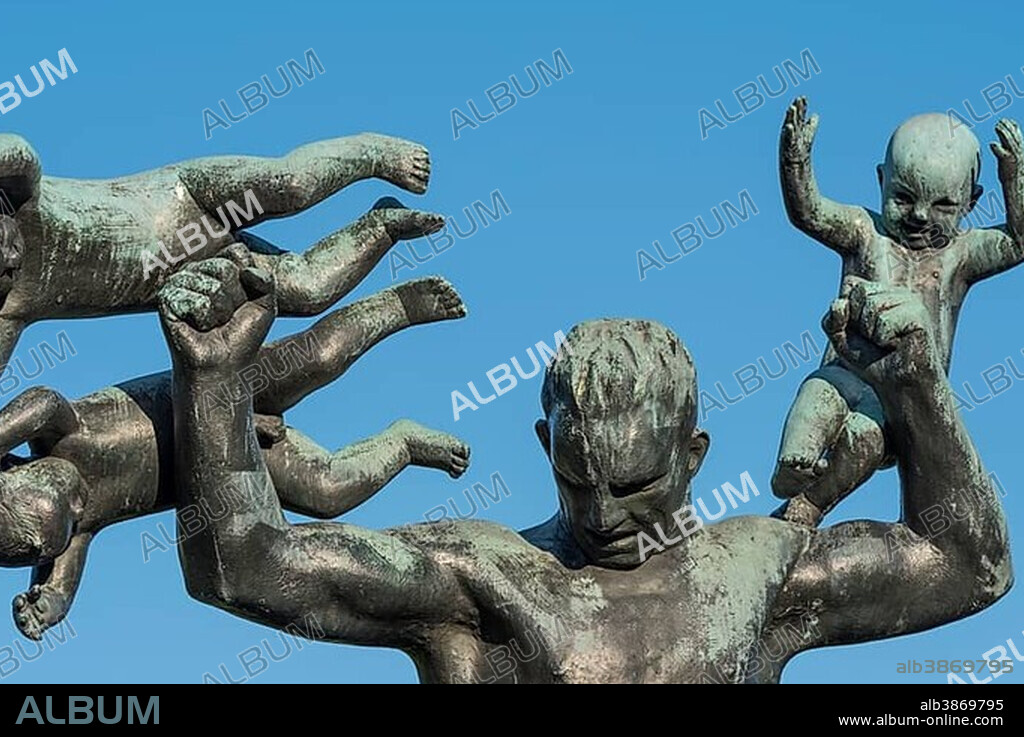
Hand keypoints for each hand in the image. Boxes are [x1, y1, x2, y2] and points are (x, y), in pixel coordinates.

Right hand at [158, 256, 274, 370]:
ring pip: (213, 287)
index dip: (249, 281)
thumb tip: (245, 267)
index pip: (238, 252)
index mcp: (215, 264)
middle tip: (226, 316)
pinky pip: (198, 303)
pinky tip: (197, 327)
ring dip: (221, 312)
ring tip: (213, 323)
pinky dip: (205, 320)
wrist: (223, 364)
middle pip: (226, 268)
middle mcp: (195, 269)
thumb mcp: (265, 304)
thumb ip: (266, 279)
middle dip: (235, 298)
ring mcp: (178, 282)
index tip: (244, 301)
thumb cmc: (242, 335)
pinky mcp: (166, 299)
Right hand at [781, 96, 818, 163]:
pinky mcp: (788, 146)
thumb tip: (815, 114)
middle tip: (798, 99)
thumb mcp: (808, 134)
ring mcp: (789, 138)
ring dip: (790, 117)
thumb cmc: (800, 149)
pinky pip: (788, 139)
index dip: (801, 106)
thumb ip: (811, 124)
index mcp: (796, 127)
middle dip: (796, 109)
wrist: (795, 163)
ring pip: (790, 125)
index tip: (803, 97)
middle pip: (794, 118)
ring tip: (792, 108)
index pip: (799, 114)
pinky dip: (789, 132)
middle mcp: (791, 131)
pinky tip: (789, 126)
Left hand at [822, 276, 940, 389]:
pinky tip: (898, 346)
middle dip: (860, 323)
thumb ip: (832, 319)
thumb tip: (840, 302)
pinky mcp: (919, 315)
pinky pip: (884, 321)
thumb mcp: (842, 339)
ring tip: (889, 344)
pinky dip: (883, 339)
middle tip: (877, 341)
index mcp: (883, 293)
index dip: (849, 316)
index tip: (864, 334)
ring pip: (872, 305)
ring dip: (872, 333)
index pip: (852, 288)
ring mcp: (912, 302)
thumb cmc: (871, 361)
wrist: (898, 386)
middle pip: (861, 293)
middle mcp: (899, 293)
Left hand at [991, 118, 1022, 182]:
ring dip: (1003, 133)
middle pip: (1013, 136)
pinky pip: (1003, 154)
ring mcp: (1013, 157)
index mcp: (1020, 150)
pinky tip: (992, 144)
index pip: (1017, 136)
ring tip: (997, 126)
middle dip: (1007, 127)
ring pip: (1009, 142)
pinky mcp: (1007, 163)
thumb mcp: (1010, 161)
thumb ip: (1005, 151)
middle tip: (1000, 121)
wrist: (1018, 186)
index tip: (1008, 120)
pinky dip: (998, 149)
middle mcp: (1018, 152)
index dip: (1013, 127)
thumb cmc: (1012, 175)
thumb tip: (997, 144)